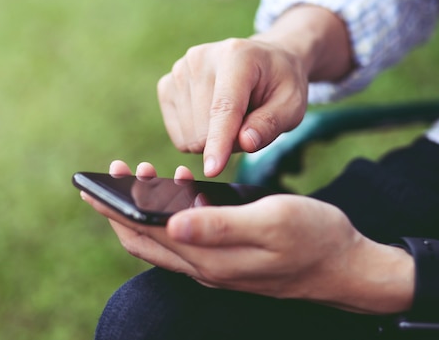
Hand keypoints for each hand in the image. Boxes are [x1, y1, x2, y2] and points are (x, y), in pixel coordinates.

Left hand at [81, 161, 414, 314]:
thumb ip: (220, 226)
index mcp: (208, 259)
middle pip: (144, 239)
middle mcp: (204, 266)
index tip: (93, 186)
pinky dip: (172, 210)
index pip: (144, 235)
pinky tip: (180, 184)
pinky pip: (186, 233)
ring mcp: (214, 263)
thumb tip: (169, 225)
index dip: (115, 210)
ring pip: (163, 236)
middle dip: (121, 208)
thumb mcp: (270, 223)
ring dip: (146, 207)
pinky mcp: (225, 255)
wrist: (345, 265)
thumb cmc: (313, 238)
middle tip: (112, 172)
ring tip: (144, 172)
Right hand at [157, 5, 353, 176]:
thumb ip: (271, 124)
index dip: (219, 141)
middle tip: (247, 123)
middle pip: (203, 129)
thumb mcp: (292, 104)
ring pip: (189, 137)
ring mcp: (179, 71)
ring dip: (213, 140)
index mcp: (236, 56)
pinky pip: (178, 136)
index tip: (212, 170)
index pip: (223, 108)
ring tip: (231, 117)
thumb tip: (245, 142)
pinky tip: (210, 118)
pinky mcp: (166, 86)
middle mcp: (200, 58)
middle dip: (229, 141)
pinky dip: (196, 137)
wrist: (261, 60)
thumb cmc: (278, 84)